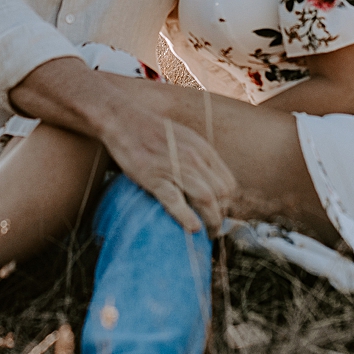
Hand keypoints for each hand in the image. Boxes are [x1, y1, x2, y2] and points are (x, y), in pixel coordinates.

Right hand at [93, 99, 235, 234]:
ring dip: (210, 220)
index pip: (228, 183)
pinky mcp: (154, 177)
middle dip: (221, 215)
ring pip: (205, 198)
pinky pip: (175, 200)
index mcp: (203, 150)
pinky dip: (186, 216)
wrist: (124, 120)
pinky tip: (193, 228)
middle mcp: (194, 159)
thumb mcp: (186, 138)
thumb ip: (199, 157)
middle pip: (221, 194)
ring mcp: (174, 168)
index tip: (220, 214)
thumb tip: (209, 179)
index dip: (227, 204)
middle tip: (214, 229)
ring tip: (207, 233)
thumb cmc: (153, 131)